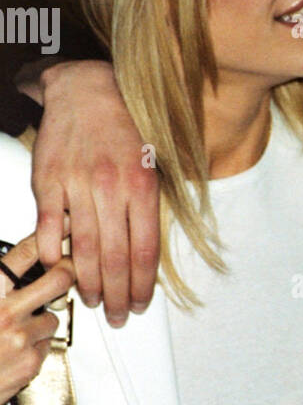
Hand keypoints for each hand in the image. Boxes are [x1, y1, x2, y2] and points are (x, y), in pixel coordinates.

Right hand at [0, 235, 74, 404]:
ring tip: (17, 330)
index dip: (49, 236)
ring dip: (41, 321)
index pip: (25, 254)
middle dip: (66, 272)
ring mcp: (20, 337)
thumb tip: (7, 269)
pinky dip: (35, 346)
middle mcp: (5, 311)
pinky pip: (47, 344)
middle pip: (57, 279)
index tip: (63, 224)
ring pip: (53, 316)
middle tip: (65, 271)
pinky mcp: (31, 361)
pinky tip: (14, 350)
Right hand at [32, 61, 159, 325]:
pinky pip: (50, 226)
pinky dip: (53, 251)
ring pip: (84, 248)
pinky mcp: (48, 181)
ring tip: (91, 300)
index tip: (139, 304)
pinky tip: (59, 267)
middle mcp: (112, 188)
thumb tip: (146, 256)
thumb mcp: (152, 165)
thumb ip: (149, 208)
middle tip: (115, 314)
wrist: (87, 90)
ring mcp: (78, 185)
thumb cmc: (124, 129)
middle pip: (115, 258)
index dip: (141, 286)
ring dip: (87, 282)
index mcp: (143, 187)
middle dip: (116, 295)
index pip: (144, 251)